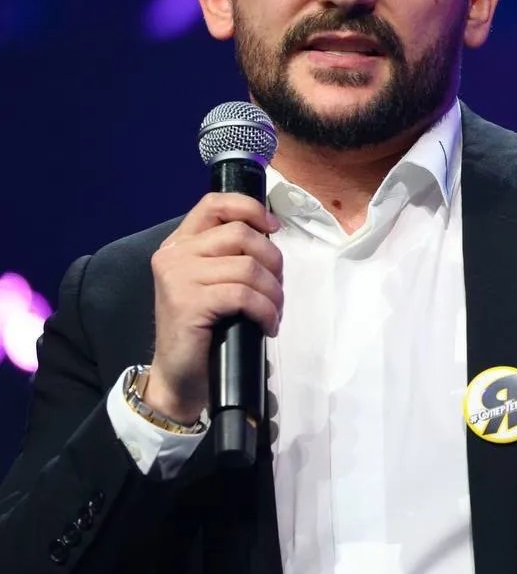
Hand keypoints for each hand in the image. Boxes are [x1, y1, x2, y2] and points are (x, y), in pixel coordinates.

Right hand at [145, 193, 282, 423]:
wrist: (179, 377)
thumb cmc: (204, 328)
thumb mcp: (212, 280)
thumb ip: (229, 253)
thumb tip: (271, 233)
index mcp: (180, 242)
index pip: (214, 203)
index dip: (250, 208)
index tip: (274, 228)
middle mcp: (174, 254)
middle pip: (241, 234)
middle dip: (273, 261)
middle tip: (276, 289)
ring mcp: (177, 277)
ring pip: (248, 267)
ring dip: (273, 292)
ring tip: (273, 312)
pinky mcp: (187, 302)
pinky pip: (244, 295)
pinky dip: (266, 310)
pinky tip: (268, 326)